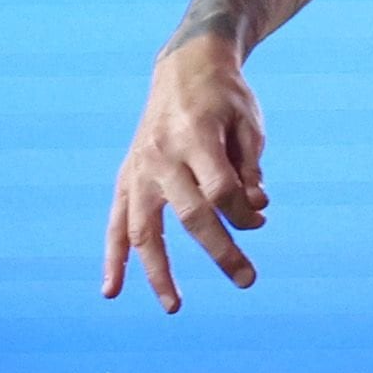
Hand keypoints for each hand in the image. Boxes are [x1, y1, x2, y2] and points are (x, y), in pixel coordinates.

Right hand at [102, 35, 270, 309]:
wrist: (186, 65)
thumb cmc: (225, 97)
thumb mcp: (249, 124)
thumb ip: (249, 169)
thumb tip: (255, 212)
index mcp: (195, 137)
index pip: (222, 191)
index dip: (244, 211)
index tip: (259, 219)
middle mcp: (161, 156)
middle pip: (192, 215)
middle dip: (222, 251)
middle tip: (249, 280)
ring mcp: (139, 169)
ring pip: (145, 229)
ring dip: (158, 271)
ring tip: (174, 306)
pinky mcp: (127, 176)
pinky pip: (117, 223)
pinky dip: (114, 257)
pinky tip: (112, 290)